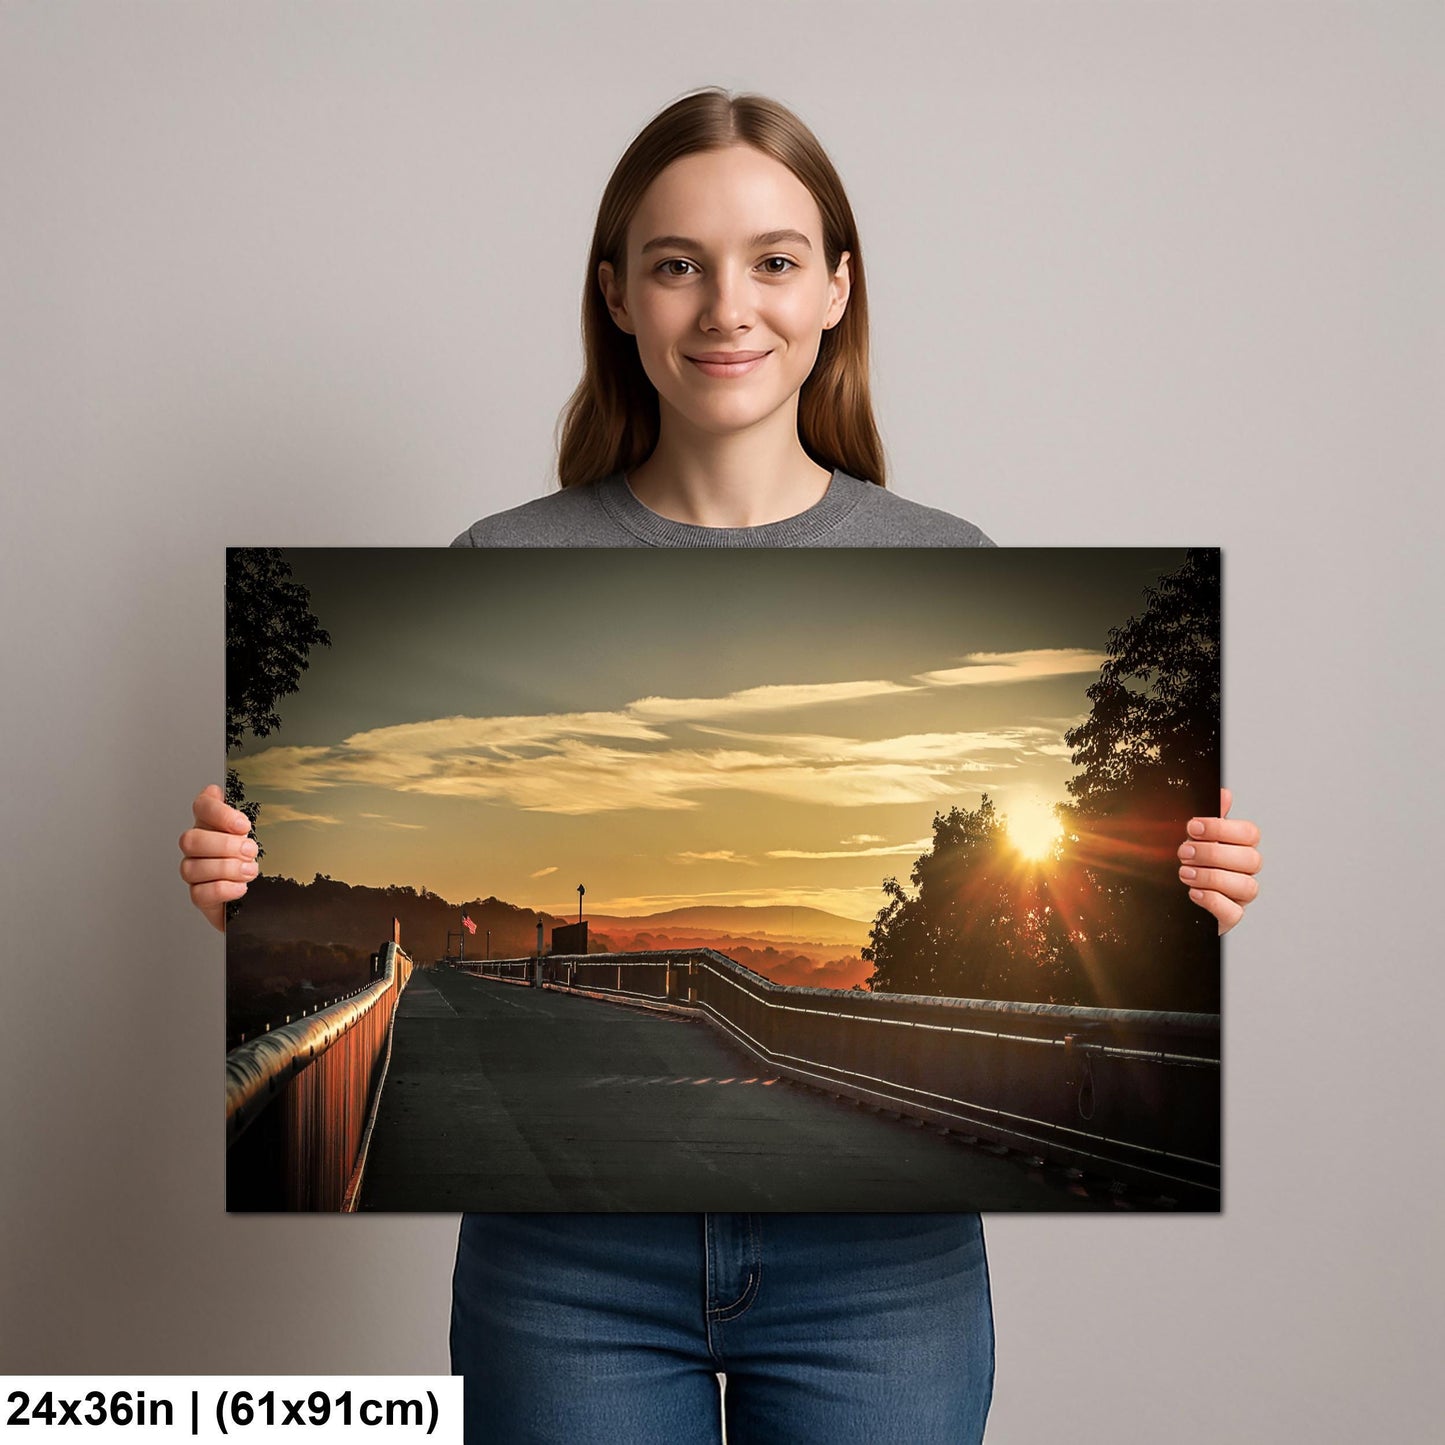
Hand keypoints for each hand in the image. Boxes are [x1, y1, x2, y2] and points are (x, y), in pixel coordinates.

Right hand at [178, 783, 257, 931]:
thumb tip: (230, 794)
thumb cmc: (256, 857)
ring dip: (226, 868)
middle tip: (250, 851)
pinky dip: (224, 889)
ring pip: (192, 867)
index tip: (244, 825)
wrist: (261, 893)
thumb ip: (247, 817)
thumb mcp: (261, 832)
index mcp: (211, 824)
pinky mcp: (200, 895)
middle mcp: (198, 846)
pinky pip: (199, 893)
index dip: (218, 813)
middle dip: (224, 846)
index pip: (201, 806)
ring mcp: (195, 871)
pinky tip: (241, 887)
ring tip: (250, 870)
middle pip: (190, 839)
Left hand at [1178, 787, 1260, 935]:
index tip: (1192, 827)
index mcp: (1239, 848)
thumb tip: (1225, 793)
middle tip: (1183, 852)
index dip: (1222, 828)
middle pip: (1250, 859)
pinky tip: (1193, 892)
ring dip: (1211, 877)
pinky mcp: (1229, 917)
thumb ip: (1210, 820)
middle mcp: (1244, 872)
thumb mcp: (1194, 839)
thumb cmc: (1188, 863)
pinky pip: (1233, 912)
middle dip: (1213, 853)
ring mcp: (1239, 896)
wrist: (1169, 899)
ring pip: (1246, 886)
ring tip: (1184, 872)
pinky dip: (1213, 900)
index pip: (1249, 834)